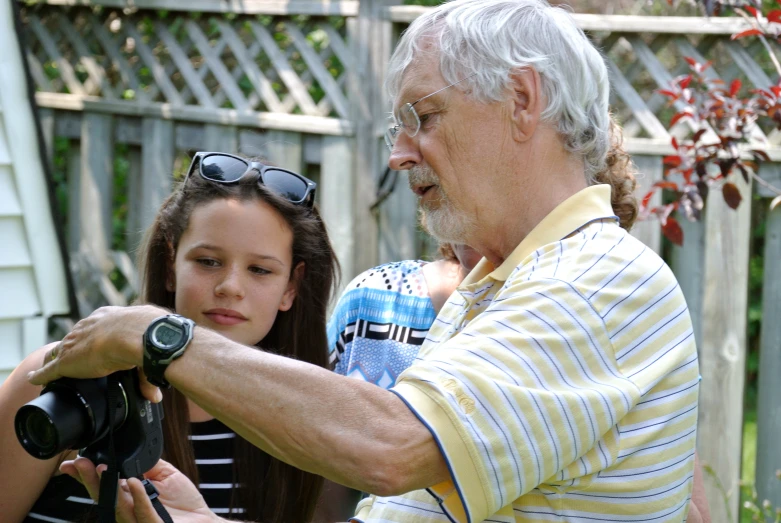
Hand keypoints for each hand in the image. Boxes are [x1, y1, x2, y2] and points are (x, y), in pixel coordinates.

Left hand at [27, 305, 167, 401]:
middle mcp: (87, 327)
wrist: (135, 333)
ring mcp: (75, 343)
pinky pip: (48, 370)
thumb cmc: (146, 334)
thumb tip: (155, 395)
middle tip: (71, 359)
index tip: (93, 345)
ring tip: (49, 370)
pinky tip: (34, 380)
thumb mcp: (147, 351)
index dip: (91, 338)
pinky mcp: (66, 361)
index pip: (92, 328)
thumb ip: (147, 373)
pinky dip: (40, 376)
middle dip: (70, 348)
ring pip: (58, 352)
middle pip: (72, 339)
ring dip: (54, 361)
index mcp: (107, 318)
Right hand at [61, 457, 219, 522]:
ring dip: (108, 486)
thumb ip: (147, 464)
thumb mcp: (165, 475)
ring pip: (118, 506)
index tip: (72, 463)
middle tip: (79, 463)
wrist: (204, 522)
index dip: (87, 475)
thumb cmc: (184, 503)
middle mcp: (129, 511)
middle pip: (103, 496)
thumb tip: (131, 450)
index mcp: (129, 498)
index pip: (103, 486)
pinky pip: (143, 512)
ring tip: (101, 468)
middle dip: (89, 479)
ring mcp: (139, 520)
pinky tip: (134, 483)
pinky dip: (137, 497)